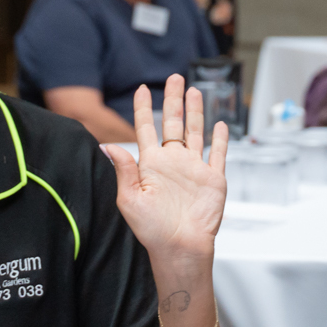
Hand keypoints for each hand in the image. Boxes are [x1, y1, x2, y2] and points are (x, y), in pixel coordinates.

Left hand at [103, 75, 228, 265]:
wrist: (180, 247)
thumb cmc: (152, 229)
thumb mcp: (130, 198)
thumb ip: (124, 169)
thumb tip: (107, 146)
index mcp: (151, 164)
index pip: (145, 128)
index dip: (143, 108)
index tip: (142, 89)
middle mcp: (172, 162)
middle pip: (172, 123)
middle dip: (173, 100)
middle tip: (175, 78)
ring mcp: (193, 169)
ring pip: (195, 132)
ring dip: (195, 112)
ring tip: (194, 91)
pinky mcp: (212, 178)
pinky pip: (217, 154)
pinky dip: (219, 139)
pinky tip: (218, 124)